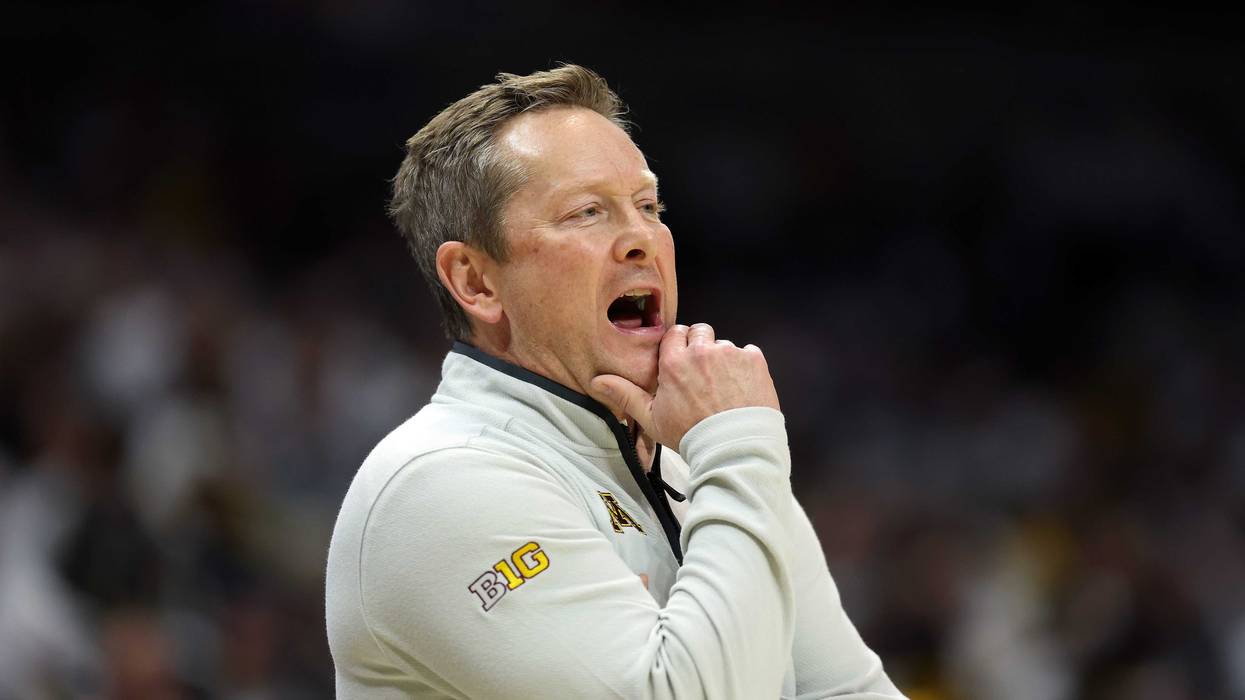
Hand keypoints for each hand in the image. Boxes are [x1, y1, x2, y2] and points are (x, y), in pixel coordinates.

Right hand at [590, 323, 779, 448]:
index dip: (678, 346)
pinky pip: (748, 353)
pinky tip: (741, 389)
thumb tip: (598, 382)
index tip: (681, 361)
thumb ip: (626, 395)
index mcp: (674, 362)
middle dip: (700, 346)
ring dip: (723, 359)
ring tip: (724, 387)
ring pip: (724, 344)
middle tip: (702, 373)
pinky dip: (745, 367)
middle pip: (700, 332)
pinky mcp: (754, 360)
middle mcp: (702, 351)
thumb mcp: (652, 418)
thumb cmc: (693, 436)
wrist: (733, 449)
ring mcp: (730, 353)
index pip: (675, 333)